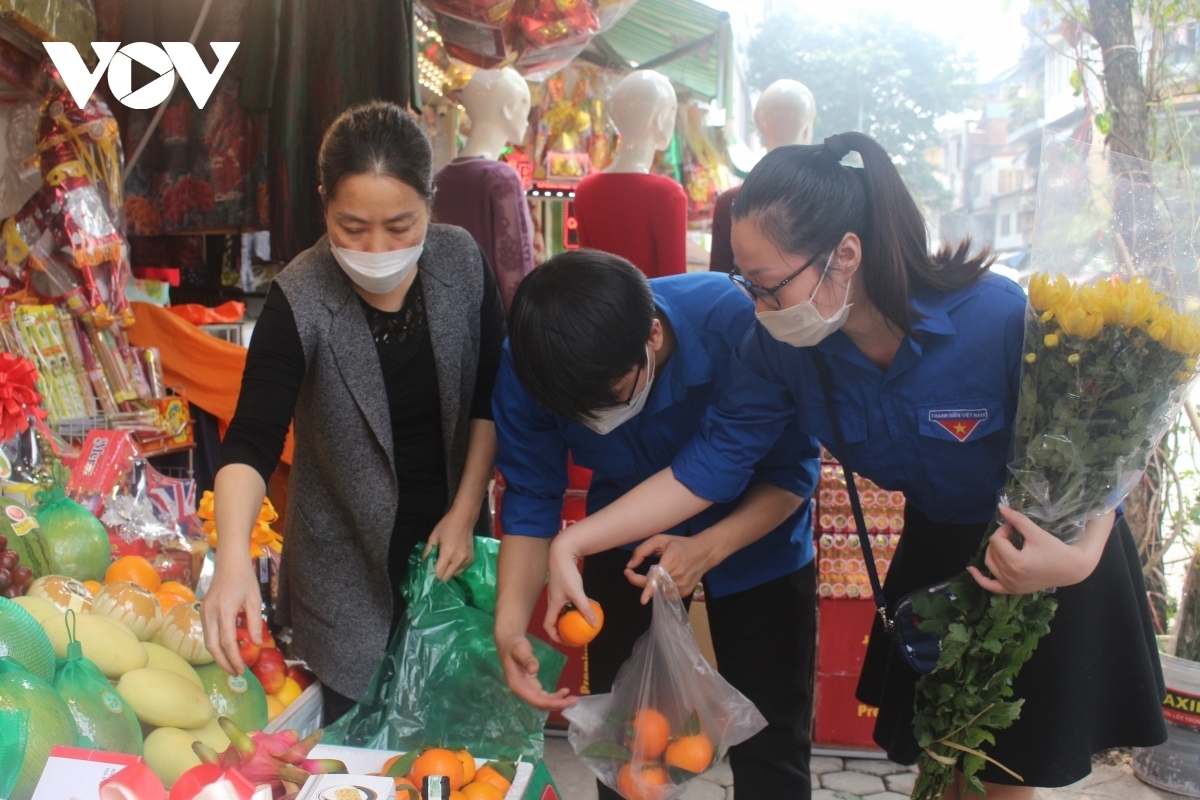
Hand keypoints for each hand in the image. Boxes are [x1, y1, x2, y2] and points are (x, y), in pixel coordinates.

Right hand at [201, 557, 261, 674]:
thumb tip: (256, 644)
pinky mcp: (203, 610)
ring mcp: (203, 611)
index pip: (228, 642)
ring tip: (231, 665)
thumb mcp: (254, 600)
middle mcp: (210, 613)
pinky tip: (225, 649)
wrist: (229, 561)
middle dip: (223, 662)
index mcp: (225, 610)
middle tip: (235, 673)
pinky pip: (208, 632)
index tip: (242, 670)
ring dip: (218, 655)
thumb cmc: (245, 578)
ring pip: (208, 641)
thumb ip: (255, 623)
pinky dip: (215, 644)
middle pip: (212, 646)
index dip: (234, 658)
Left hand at [424, 508, 475, 581]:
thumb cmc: (446, 526)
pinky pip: (460, 570)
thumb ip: (427, 552)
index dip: (431, 577)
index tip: (426, 578)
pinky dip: (454, 569)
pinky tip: (452, 560)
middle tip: (433, 573)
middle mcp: (459, 559)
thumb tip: (423, 565)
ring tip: (443, 564)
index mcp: (448, 553)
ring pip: (454, 575)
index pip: (438, 573)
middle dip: (438, 577)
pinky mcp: (471, 559)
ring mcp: (466, 560)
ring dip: (447, 573)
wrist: (464, 518)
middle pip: (446, 578)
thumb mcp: (433, 537)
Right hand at [497, 632, 574, 710]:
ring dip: (557, 702)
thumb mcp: (520, 649)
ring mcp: (526, 689)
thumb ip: (527, 659)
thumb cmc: (513, 645)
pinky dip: (553, 696)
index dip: (550, 703)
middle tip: (573, 700)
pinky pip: (543, 695)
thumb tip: (534, 670)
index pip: (535, 700)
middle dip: (557, 704)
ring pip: (542, 701)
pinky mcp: (530, 685)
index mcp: (517, 685)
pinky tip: (564, 692)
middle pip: (540, 704)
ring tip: (572, 698)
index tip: (564, 702)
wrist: (508, 641)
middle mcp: (521, 691)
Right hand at [543, 534, 593, 643]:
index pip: (548, 626)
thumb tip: (594, 624)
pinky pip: (571, 601)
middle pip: (557, 619)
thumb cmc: (566, 573)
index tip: (565, 641)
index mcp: (553, 605)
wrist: (562, 553)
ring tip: (586, 622)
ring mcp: (559, 594)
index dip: (554, 636)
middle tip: (577, 634)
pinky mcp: (565, 587)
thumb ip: (585, 608)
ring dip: (574, 617)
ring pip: (565, 610)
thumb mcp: (577, 592)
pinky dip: (579, 606)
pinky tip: (591, 605)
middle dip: (565, 628)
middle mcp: (554, 601)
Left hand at [625, 534, 715, 604]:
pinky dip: (660, 589)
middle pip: (655, 585)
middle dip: (640, 581)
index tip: (643, 599)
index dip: (649, 588)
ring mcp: (683, 585)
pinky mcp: (684, 592)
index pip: (659, 577)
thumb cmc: (680, 544)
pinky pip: (665, 595)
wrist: (703, 553)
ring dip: (650, 585)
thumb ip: (642, 550)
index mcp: (672, 560)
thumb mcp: (660, 540)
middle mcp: (679, 575)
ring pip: (659, 592)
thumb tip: (629, 565)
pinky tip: (664, 578)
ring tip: (654, 572)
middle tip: (630, 573)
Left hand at [967, 506, 1115, 594]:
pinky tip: (971, 570)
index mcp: (1016, 563)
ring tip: (1003, 543)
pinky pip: (991, 587)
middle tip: (1012, 533)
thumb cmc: (1056, 550)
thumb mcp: (1036, 533)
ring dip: (992, 552)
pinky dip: (980, 579)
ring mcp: (1011, 585)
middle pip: (992, 552)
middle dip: (999, 540)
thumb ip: (1017, 520)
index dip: (1003, 530)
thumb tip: (1001, 508)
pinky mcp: (1013, 590)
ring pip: (990, 565)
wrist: (1071, 569)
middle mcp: (1010, 577)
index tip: (1013, 526)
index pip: (996, 541)